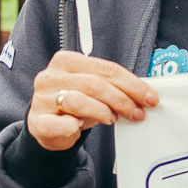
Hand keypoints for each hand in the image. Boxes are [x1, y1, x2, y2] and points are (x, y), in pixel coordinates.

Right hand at [27, 50, 158, 150]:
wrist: (47, 127)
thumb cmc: (75, 104)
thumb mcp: (92, 89)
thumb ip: (112, 85)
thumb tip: (144, 93)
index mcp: (66, 61)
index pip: (106, 68)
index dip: (132, 84)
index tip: (150, 97)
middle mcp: (51, 76)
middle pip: (95, 84)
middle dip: (122, 99)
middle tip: (137, 112)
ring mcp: (42, 99)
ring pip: (78, 101)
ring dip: (102, 111)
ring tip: (112, 119)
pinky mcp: (36, 121)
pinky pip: (58, 123)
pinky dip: (72, 126)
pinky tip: (78, 126)